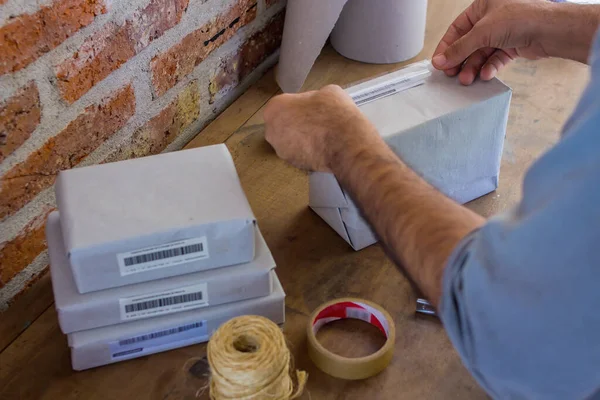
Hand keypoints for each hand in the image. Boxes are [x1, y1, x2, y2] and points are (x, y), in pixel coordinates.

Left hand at [263, 85, 374, 170]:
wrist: (347, 144)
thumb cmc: (335, 114)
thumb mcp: (327, 91)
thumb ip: (312, 97)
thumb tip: (314, 103)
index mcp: (275, 108)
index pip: (284, 104)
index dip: (298, 105)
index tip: (310, 107)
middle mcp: (272, 131)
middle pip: (283, 124)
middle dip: (296, 123)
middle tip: (314, 121)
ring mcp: (281, 150)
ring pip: (290, 141)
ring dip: (301, 138)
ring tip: (320, 135)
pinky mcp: (293, 165)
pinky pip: (299, 154)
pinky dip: (307, 151)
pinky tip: (321, 147)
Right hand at [432, 0, 598, 84]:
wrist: (550, 30)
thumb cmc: (521, 18)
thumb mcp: (482, 32)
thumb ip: (459, 49)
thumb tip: (440, 60)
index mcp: (482, 6)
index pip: (457, 29)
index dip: (446, 46)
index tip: (439, 62)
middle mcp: (492, 19)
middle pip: (468, 44)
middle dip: (461, 61)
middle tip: (452, 74)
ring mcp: (502, 33)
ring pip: (481, 54)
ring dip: (474, 67)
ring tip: (468, 79)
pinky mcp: (512, 46)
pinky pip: (495, 59)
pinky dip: (489, 68)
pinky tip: (486, 75)